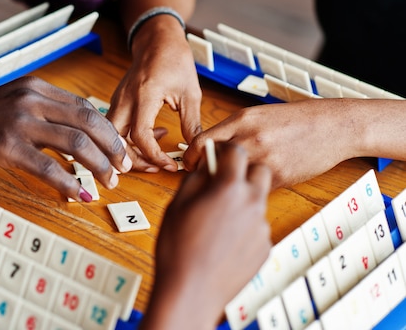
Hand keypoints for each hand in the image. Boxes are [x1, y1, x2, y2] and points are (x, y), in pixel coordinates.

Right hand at [0, 77, 132, 201]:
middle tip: (124, 168)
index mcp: (36, 88)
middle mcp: (31, 98)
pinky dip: (69, 184)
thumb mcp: (12, 106)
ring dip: (98, 166)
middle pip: (88, 121)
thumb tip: (78, 137)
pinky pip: (48, 167)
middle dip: (112, 147)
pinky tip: (79, 196)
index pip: (85, 107)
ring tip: (108, 183)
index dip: (108, 131)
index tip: (119, 151)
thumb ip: (44, 114)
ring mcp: (19, 120)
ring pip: (75, 142)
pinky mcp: (5, 145)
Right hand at [107, 23, 201, 170]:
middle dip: (134, 160)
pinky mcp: (117, 102)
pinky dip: (131, 140)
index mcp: (144, 94)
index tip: (169, 164)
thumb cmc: (174, 59)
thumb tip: (194, 148)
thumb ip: (191, 123)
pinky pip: (117, 128)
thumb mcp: (190, 92)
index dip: (154, 155)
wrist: (157, 40)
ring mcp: (118, 100)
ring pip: (112, 137)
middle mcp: (125, 99)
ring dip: (131, 152)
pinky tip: (154, 135)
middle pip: (116, 141)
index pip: (140, 135)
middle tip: (156, 168)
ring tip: (155, 156)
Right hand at [141, 142, 271, 328]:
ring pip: (258, 200)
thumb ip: (196, 178)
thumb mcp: (178, 204)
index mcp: (229, 188)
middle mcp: (252, 203)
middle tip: (224, 180)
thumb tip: (206, 166)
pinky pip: (257, 226)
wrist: (191, 291)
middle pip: (260, 170)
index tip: (217, 154)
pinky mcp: (264, 247)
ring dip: (243, 199)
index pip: (236, 152)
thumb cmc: (178, 248)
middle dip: (244, 170)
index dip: (224, 149)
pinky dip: (244, 226)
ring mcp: (261, 227)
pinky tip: (223, 240)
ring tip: (217, 218)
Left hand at [184, 100, 356, 188]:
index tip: (189, 165)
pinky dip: (249, 190)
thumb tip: (208, 150)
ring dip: (226, 184)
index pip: (201, 142)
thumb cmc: (295, 120)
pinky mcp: (279, 176)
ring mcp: (264, 158)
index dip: (190, 158)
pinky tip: (253, 187)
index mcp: (241, 120)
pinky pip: (253, 188)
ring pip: (231, 179)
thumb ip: (232, 130)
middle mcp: (249, 138)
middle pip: (210, 163)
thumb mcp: (258, 115)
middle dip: (204, 174)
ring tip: (228, 186)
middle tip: (205, 180)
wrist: (333, 126)